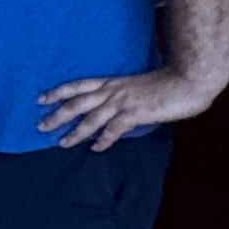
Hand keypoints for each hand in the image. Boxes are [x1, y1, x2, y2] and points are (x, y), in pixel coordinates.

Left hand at [37, 66, 222, 151]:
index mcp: (112, 82)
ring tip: (61, 143)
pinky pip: (114, 129)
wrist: (189, 79)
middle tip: (40, 126)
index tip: (40, 99)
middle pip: (77, 103)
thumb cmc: (167, 82)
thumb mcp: (137, 86)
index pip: (78, 85)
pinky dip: (103, 140)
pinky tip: (95, 148)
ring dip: (75, 132)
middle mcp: (113, 91)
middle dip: (57, 115)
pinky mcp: (136, 113)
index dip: (58, 92)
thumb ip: (123, 95)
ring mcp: (123, 102)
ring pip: (91, 118)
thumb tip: (115, 110)